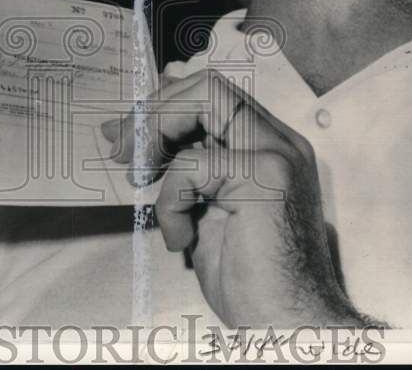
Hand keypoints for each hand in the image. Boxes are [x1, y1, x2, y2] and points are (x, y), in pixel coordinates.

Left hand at [103, 69, 364, 328]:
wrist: (287, 327)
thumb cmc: (249, 279)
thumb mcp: (205, 210)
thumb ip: (183, 166)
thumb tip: (130, 130)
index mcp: (268, 145)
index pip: (212, 93)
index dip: (163, 105)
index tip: (125, 135)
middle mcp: (279, 141)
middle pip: (207, 83)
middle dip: (155, 111)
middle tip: (123, 152)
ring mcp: (277, 154)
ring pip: (204, 98)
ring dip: (157, 136)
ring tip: (142, 180)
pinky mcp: (265, 177)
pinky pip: (192, 165)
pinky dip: (171, 201)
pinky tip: (181, 236)